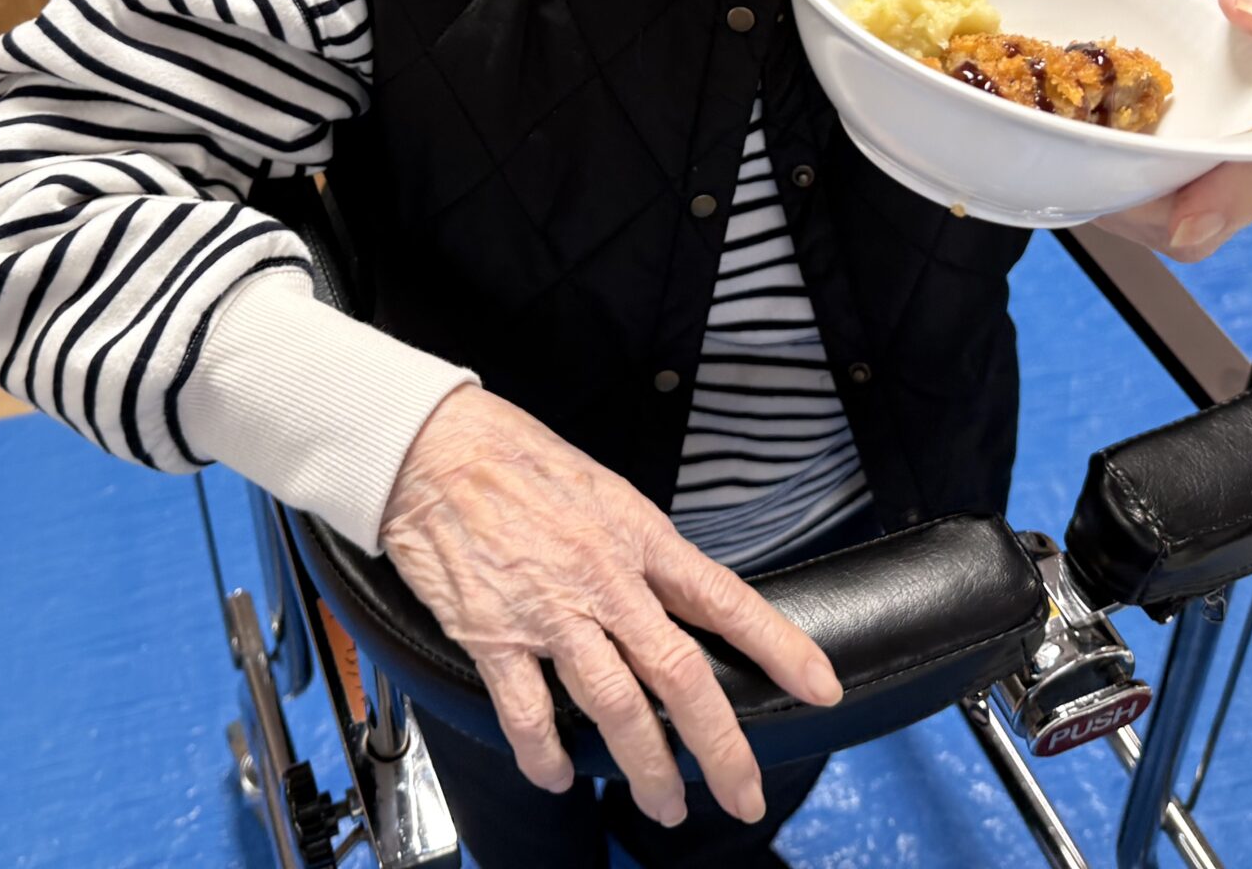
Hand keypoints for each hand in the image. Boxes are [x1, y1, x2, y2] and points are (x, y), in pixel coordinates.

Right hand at [380, 385, 843, 825]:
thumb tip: (677, 600)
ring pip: (613, 709)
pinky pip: (530, 714)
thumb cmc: (514, 459)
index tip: (820, 688)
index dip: (780, 648)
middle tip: (743, 794)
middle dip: (720, 749)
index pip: (726, 600)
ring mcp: (548, 612)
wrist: (431, 448)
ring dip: (644, 768)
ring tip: (662, 804)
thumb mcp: (602, 490)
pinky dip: (548, 755)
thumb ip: (640, 551)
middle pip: (680, 677)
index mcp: (638, 538)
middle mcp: (603, 580)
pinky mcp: (492, 636)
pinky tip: (559, 775)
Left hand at [1093, 0, 1251, 262]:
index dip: (1215, 204)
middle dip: (1138, 208)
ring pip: (1176, 224)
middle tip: (1078, 168)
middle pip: (1204, 222)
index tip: (1174, 214)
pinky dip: (1125, 185)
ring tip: (1071, 157)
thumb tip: (1247, 9)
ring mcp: (1242, 183)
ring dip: (1123, 199)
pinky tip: (1088, 151)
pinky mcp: (1212, 180)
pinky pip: (1167, 203)